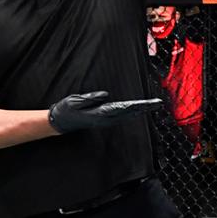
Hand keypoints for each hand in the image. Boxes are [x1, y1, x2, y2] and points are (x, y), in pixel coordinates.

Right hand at [47, 91, 162, 133]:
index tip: (147, 103)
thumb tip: (105, 95)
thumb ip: (90, 98)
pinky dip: (131, 111)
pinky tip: (137, 109)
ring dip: (139, 110)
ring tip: (152, 105)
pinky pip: (120, 115)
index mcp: (99, 114)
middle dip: (143, 108)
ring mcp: (104, 120)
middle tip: (158, 103)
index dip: (135, 106)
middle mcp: (104, 119)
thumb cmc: (66, 110)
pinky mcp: (103, 119)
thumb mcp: (75, 101)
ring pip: (126, 115)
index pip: (122, 109)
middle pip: (128, 113)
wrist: (59, 122)